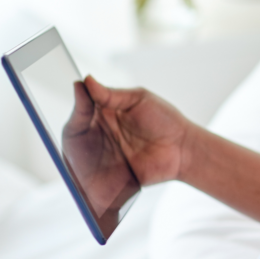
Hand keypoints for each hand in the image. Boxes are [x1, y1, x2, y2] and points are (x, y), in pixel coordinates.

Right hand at [76, 75, 193, 185]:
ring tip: (79, 153)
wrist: (184, 149)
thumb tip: (87, 81)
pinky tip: (84, 174)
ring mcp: (104, 155)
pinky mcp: (109, 174)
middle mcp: (101, 133)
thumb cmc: (165, 120)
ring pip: (78, 157)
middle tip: (81, 129)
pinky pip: (91, 178)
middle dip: (75, 133)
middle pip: (75, 134)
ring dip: (76, 157)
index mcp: (106, 113)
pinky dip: (84, 177)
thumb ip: (112, 95)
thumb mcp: (140, 100)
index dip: (79, 104)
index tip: (80, 94)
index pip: (83, 109)